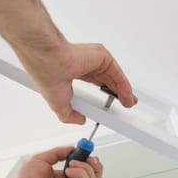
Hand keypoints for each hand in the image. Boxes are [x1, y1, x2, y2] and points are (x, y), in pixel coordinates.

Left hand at [10, 146, 102, 177]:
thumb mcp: (42, 158)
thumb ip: (58, 152)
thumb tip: (72, 148)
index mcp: (63, 173)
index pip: (83, 164)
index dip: (86, 154)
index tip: (84, 146)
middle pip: (93, 172)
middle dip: (93, 160)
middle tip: (86, 154)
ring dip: (86, 166)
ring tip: (72, 163)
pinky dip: (81, 173)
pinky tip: (69, 171)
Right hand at [13, 41, 137, 123]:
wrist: (49, 63)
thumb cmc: (48, 76)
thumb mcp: (59, 105)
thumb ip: (70, 114)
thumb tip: (79, 120)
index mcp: (75, 71)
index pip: (95, 82)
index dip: (104, 94)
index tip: (109, 105)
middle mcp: (86, 64)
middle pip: (108, 80)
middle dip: (118, 93)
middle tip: (126, 104)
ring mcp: (94, 59)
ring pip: (114, 77)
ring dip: (124, 91)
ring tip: (129, 103)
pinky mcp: (102, 56)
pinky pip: (117, 72)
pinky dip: (124, 84)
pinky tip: (127, 95)